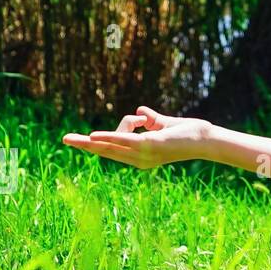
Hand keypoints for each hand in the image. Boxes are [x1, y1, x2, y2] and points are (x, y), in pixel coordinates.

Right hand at [63, 106, 211, 169]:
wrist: (206, 139)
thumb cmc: (189, 133)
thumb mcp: (164, 125)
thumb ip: (152, 120)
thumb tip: (140, 110)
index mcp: (140, 155)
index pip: (115, 146)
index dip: (104, 138)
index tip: (114, 126)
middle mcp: (139, 159)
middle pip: (106, 150)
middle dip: (84, 145)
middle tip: (64, 139)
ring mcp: (142, 154)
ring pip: (111, 145)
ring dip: (90, 141)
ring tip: (71, 139)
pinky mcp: (148, 145)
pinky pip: (123, 140)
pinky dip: (108, 137)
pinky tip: (93, 136)